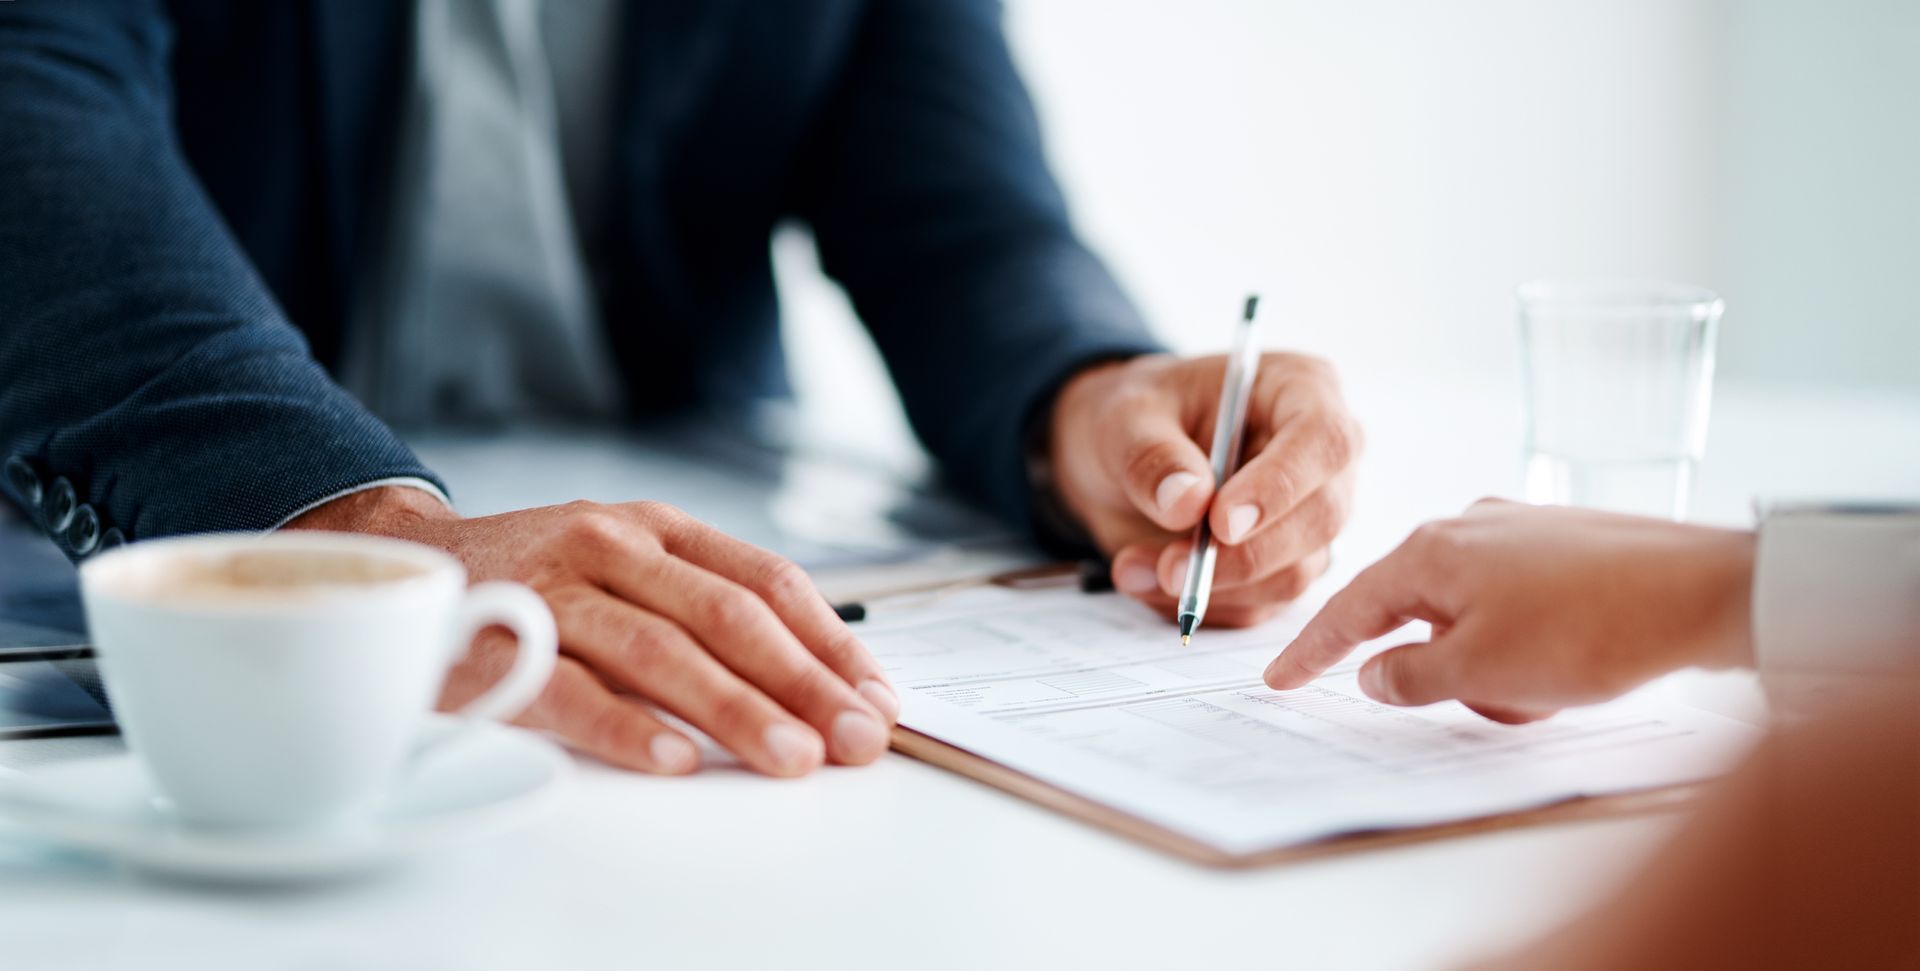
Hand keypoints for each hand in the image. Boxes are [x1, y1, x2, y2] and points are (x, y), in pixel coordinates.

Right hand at [287, 487, 898, 775]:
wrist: (402, 561)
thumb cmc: (541, 578)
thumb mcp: (630, 566)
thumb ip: (708, 607)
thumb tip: (820, 680)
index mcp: (658, 528)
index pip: (766, 580)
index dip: (830, 641)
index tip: (877, 697)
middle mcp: (611, 546)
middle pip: (728, 617)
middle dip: (803, 682)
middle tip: (853, 739)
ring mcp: (554, 591)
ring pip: (662, 651)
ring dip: (735, 709)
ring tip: (790, 757)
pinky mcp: (497, 642)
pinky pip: (571, 689)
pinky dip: (627, 727)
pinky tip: (676, 760)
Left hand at [1049, 352, 1360, 626]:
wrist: (1119, 455)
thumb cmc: (1137, 416)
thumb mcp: (1124, 418)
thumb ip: (1151, 455)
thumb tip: (1188, 503)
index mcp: (1301, 390)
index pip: (1324, 439)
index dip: (1280, 486)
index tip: (1221, 522)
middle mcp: (1321, 458)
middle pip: (1321, 517)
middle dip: (1243, 555)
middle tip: (1169, 567)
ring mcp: (1309, 518)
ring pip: (1293, 574)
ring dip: (1213, 588)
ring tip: (1133, 567)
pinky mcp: (1284, 567)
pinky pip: (1258, 605)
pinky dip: (1200, 604)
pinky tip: (1144, 578)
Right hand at [1264, 500, 1755, 722]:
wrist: (1704, 592)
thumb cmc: (1588, 630)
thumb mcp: (1478, 674)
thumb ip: (1408, 678)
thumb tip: (1372, 674)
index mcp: (1430, 551)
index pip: (1349, 607)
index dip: (1311, 651)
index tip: (1279, 679)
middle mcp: (1468, 526)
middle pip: (1416, 610)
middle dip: (1436, 668)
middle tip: (1475, 701)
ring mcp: (1521, 529)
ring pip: (1472, 614)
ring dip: (1491, 665)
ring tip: (1541, 694)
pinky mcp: (1566, 544)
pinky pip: (1518, 606)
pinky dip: (1525, 647)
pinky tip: (1565, 673)